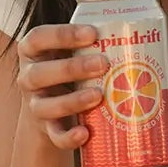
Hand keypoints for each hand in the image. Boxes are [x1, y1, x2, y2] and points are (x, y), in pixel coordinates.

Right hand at [15, 23, 107, 150]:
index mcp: (32, 52)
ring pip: (45, 106)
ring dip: (72, 101)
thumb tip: (139, 29)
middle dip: (71, 69)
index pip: (37, 38)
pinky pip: (54, 135)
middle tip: (103, 63)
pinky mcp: (46, 129)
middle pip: (39, 73)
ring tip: (99, 95)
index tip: (92, 33)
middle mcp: (28, 78)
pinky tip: (85, 133)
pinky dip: (67, 137)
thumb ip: (90, 41)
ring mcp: (35, 105)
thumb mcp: (71, 51)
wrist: (51, 108)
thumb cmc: (68, 70)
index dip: (62, 35)